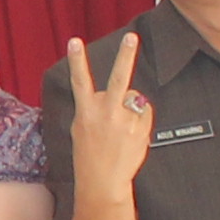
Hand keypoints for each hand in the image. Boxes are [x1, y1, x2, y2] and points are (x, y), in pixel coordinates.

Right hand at [61, 33, 151, 197]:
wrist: (101, 182)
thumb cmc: (90, 156)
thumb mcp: (82, 129)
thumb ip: (96, 108)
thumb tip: (119, 97)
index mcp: (86, 112)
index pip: (80, 81)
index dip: (77, 60)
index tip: (74, 41)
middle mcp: (106, 113)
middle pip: (118, 79)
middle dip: (126, 55)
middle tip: (132, 37)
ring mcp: (125, 121)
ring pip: (135, 97)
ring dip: (132, 105)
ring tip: (122, 127)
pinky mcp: (139, 129)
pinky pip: (144, 113)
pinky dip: (140, 120)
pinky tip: (131, 135)